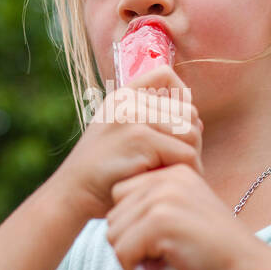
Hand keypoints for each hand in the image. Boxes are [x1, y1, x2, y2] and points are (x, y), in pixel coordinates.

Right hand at [54, 63, 202, 221]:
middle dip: (190, 140)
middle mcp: (128, 100)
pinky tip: (170, 183)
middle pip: (188, 111)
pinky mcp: (140, 138)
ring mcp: (133, 116)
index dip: (181, 96)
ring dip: (190, 159)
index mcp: (123, 96)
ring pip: (192, 133)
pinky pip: (186, 154)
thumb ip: (152, 122)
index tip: (176, 127)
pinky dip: (186, 173)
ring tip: (172, 174)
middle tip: (175, 163)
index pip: (165, 75)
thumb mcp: (120, 136)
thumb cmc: (103, 173)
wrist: (72, 194)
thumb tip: (198, 122)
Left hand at [105, 162, 260, 269]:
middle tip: (155, 255)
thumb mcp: (190, 211)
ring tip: (158, 262)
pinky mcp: (159, 224)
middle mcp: (167, 180)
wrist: (248, 267)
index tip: (154, 241)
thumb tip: (118, 222)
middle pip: (114, 214)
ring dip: (130, 256)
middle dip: (128, 241)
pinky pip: (123, 251)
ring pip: (114, 234)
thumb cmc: (218, 249)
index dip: (131, 223)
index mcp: (174, 173)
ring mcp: (162, 200)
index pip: (121, 194)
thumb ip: (160, 206)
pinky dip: (133, 268)